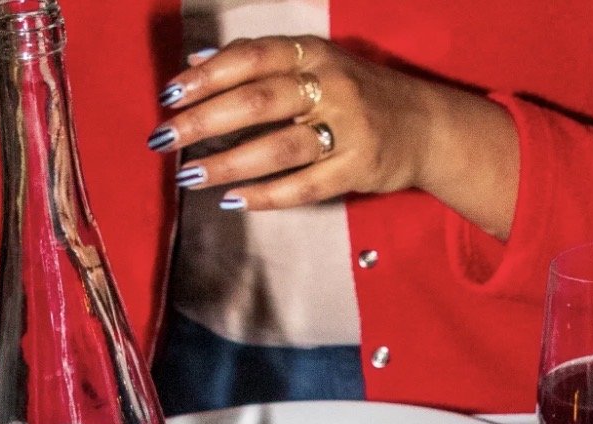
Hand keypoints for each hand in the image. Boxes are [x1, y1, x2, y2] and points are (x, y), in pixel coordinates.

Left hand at [150, 36, 518, 237]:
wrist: (426, 125)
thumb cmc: (358, 94)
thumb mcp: (314, 63)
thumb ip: (259, 62)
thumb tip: (197, 64)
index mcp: (313, 53)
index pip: (251, 58)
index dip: (207, 75)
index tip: (169, 94)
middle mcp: (329, 86)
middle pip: (258, 101)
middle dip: (205, 121)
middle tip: (166, 139)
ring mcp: (346, 130)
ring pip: (278, 148)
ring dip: (229, 163)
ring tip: (191, 176)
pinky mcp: (358, 169)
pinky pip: (305, 186)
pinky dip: (267, 196)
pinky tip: (234, 201)